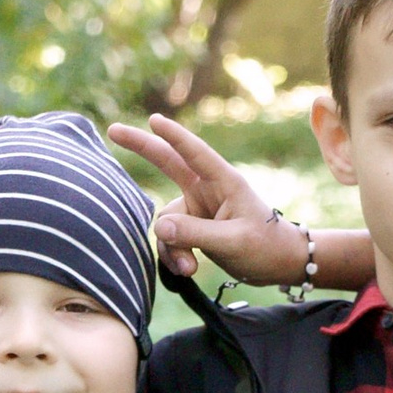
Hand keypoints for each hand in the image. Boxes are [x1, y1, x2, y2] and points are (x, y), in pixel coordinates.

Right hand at [106, 115, 370, 287]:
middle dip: (142, 148)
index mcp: (224, 182)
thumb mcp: (232, 242)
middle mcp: (207, 189)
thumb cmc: (265, 247)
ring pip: (167, 221)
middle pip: (168, 162)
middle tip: (113, 130)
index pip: (195, 154)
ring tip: (190, 269)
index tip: (153, 120)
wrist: (278, 265)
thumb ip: (196, 234)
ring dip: (172, 247)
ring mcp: (198, 207)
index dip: (174, 136)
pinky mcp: (194, 227)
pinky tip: (187, 272)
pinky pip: (171, 238)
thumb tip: (160, 228)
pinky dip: (174, 256)